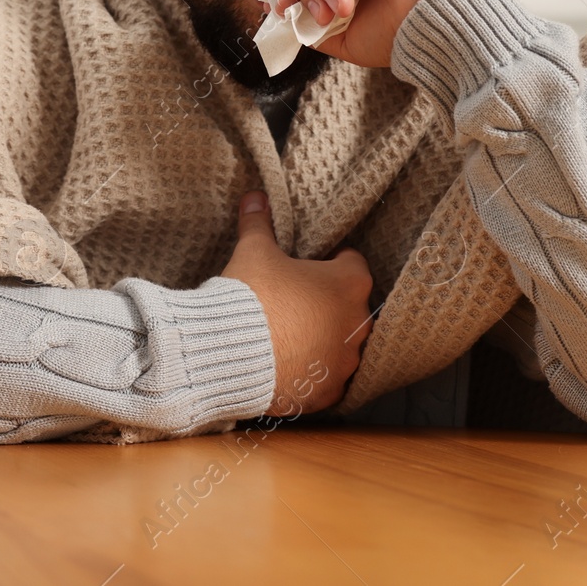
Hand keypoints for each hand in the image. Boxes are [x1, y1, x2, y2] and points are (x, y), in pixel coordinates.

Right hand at [219, 191, 372, 415]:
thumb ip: (259, 223)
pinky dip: (314, 372)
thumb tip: (255, 196)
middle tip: (298, 299)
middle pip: (350, 306)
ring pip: (342, 345)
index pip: (353, 264)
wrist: (230, 351)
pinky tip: (291, 364)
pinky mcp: (328, 391)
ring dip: (324, 338)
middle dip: (329, 302)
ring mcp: (344, 361)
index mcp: (348, 283)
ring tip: (292, 334)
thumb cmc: (251, 294)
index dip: (332, 261)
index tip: (311, 265)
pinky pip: (328, 379)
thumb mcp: (253, 251)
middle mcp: (357, 324)